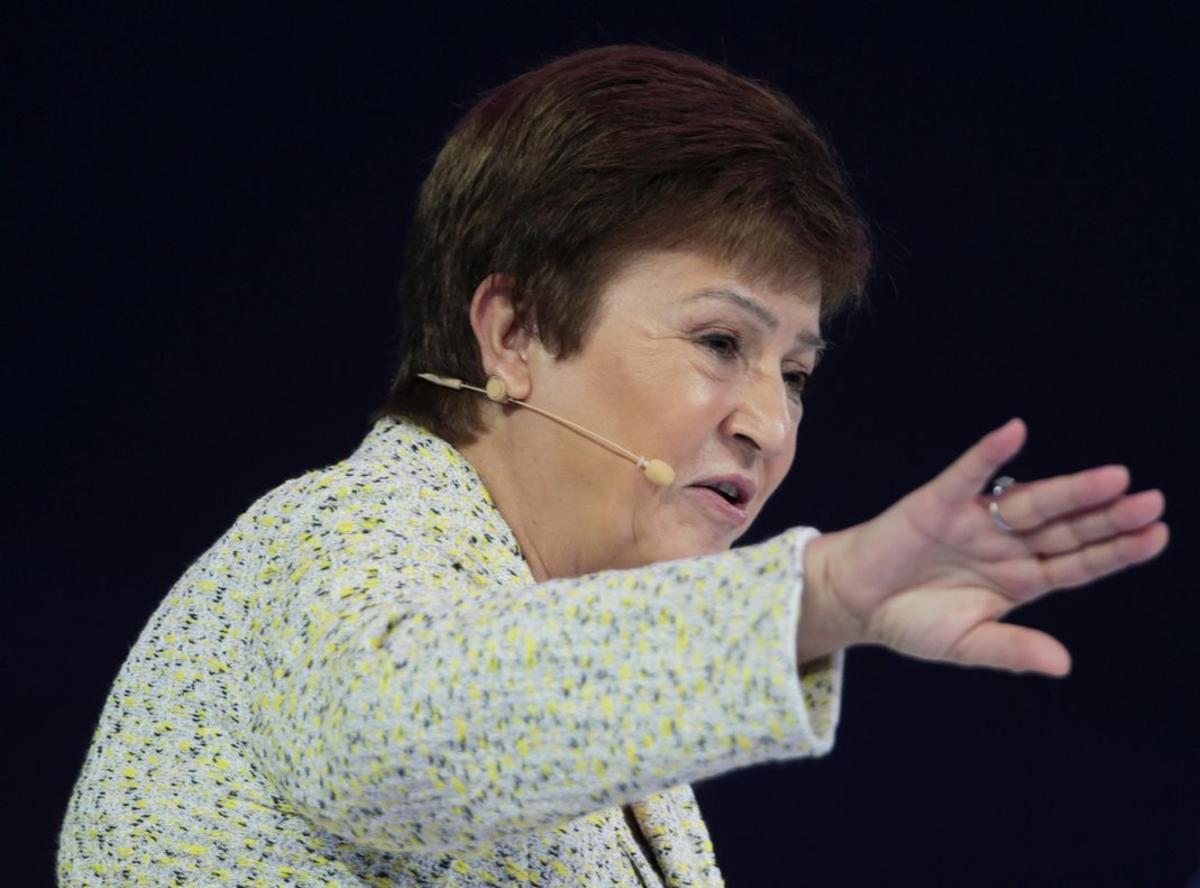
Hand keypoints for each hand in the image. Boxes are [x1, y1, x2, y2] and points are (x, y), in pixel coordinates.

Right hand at [798, 419, 1168, 674]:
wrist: (854, 602)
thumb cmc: (910, 621)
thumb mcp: (965, 643)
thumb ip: (1012, 649)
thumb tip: (1064, 664)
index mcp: (1021, 580)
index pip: (1079, 563)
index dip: (1116, 551)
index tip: (1156, 534)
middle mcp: (1006, 545)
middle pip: (1066, 528)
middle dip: (1107, 516)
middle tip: (1151, 502)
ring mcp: (975, 522)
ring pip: (1031, 502)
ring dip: (1070, 489)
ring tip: (1113, 478)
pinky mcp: (937, 503)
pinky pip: (966, 475)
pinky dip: (988, 454)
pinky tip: (1014, 434)